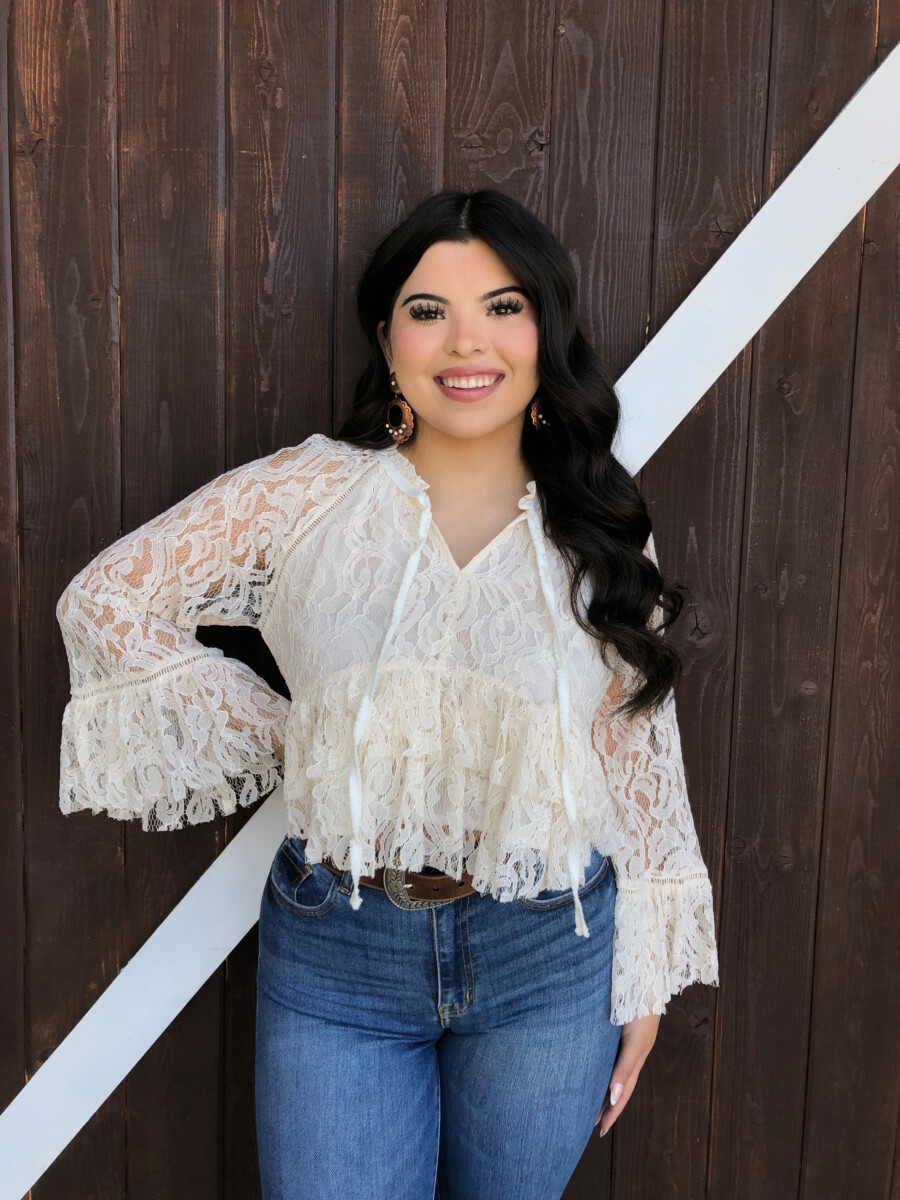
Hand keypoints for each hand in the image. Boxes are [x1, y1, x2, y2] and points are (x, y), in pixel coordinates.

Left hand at [595, 1013, 660, 1134]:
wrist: (642, 976)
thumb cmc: (641, 1009)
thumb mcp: (636, 1040)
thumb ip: (625, 1067)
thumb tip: (613, 1097)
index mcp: (636, 1057)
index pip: (622, 1091)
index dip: (612, 1111)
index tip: (599, 1130)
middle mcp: (628, 1052)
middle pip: (616, 1085)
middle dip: (605, 1104)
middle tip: (589, 1123)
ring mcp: (622, 1040)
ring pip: (610, 1070)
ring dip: (600, 1088)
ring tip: (585, 1102)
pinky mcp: (613, 1027)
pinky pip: (606, 1054)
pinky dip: (598, 1067)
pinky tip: (588, 1069)